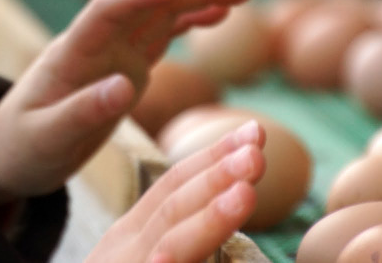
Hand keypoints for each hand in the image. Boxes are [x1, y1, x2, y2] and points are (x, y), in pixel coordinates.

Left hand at [0, 0, 254, 204]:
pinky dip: (196, 15)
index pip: (106, 8)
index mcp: (72, 51)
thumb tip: (124, 83)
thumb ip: (82, 111)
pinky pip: (167, 28)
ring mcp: (116, 46)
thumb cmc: (24, 146)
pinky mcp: (131, 60)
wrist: (13, 150)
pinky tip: (225, 11)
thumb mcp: (47, 139)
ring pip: (162, 5)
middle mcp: (97, 38)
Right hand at [88, 119, 264, 262]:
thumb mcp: (146, 257)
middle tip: (257, 155)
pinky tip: (168, 261)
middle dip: (216, 177)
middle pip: (172, 208)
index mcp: (132, 236)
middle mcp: (124, 252)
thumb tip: (234, 205)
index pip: (172, 186)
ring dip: (207, 220)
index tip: (253, 132)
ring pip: (168, 246)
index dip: (211, 157)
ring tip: (244, 196)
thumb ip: (178, 237)